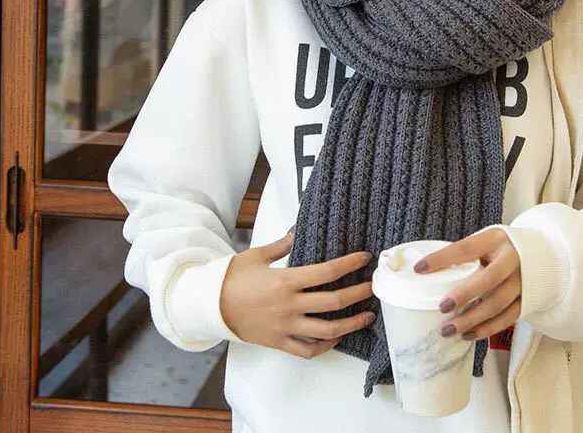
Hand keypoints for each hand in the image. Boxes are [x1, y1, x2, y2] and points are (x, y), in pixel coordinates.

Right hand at [220, 230, 376, 358]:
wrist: (209, 306)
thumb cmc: (232, 278)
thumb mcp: (256, 255)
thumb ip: (280, 245)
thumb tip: (296, 232)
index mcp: (286, 280)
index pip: (327, 271)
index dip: (349, 264)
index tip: (364, 258)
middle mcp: (289, 305)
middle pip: (334, 302)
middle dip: (359, 294)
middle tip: (373, 287)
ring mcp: (285, 326)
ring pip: (326, 330)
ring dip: (351, 324)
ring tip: (367, 316)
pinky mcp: (278, 342)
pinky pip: (307, 350)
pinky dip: (325, 346)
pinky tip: (337, 337)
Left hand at [412, 227, 520, 341]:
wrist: (543, 254)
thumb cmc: (501, 249)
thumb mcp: (486, 242)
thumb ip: (465, 256)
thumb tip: (427, 273)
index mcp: (495, 239)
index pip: (466, 248)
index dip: (442, 259)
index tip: (420, 269)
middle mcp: (512, 259)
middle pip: (488, 279)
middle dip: (464, 295)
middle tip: (442, 307)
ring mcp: (523, 281)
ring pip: (497, 303)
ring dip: (472, 319)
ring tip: (449, 329)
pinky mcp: (528, 300)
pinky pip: (507, 318)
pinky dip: (487, 329)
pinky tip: (468, 334)